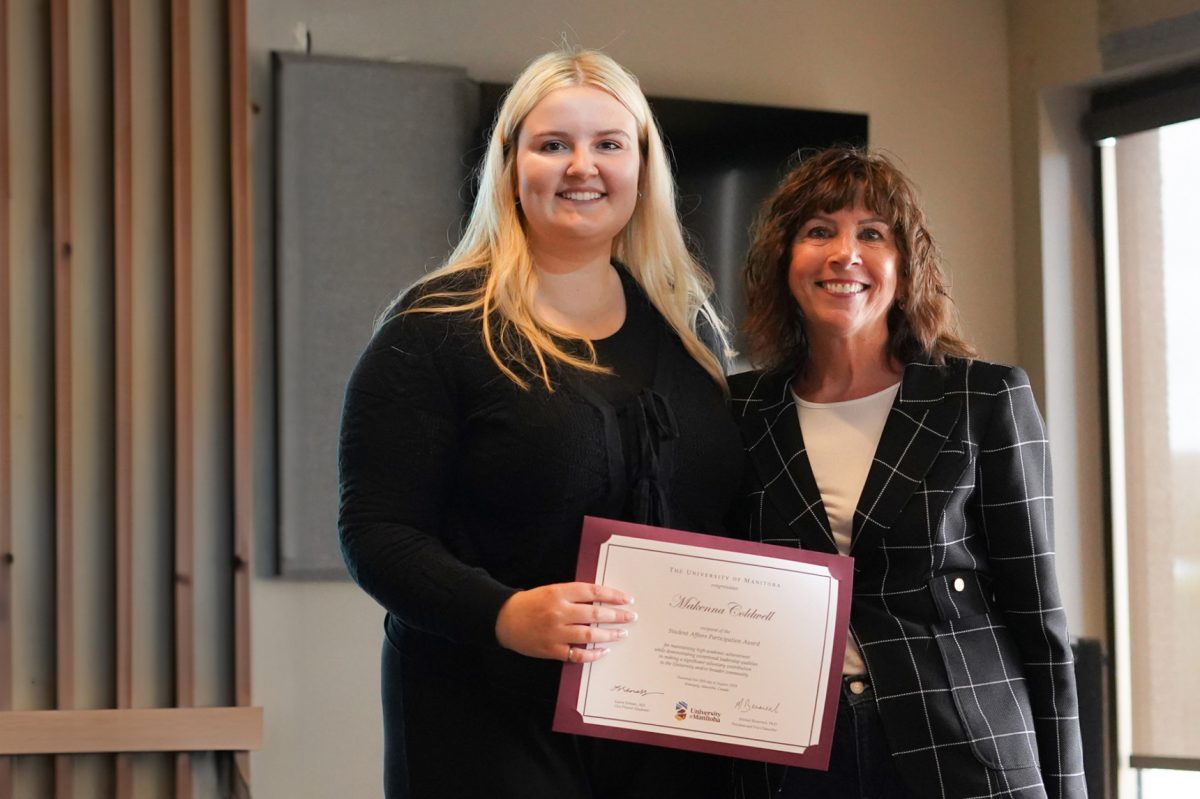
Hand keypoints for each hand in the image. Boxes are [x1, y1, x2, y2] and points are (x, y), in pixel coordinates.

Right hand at [494, 582, 635, 663]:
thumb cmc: (531, 603)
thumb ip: (574, 594)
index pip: (592, 592)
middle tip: (631, 617)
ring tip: (622, 634)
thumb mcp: (552, 590)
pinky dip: (592, 654)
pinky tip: (603, 651)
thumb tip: (602, 599)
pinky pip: (576, 654)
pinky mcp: (551, 649)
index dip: (612, 596)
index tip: (626, 599)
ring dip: (609, 634)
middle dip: (617, 616)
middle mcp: (558, 612)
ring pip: (589, 634)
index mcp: (559, 593)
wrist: (505, 619)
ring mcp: (555, 632)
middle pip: (595, 614)